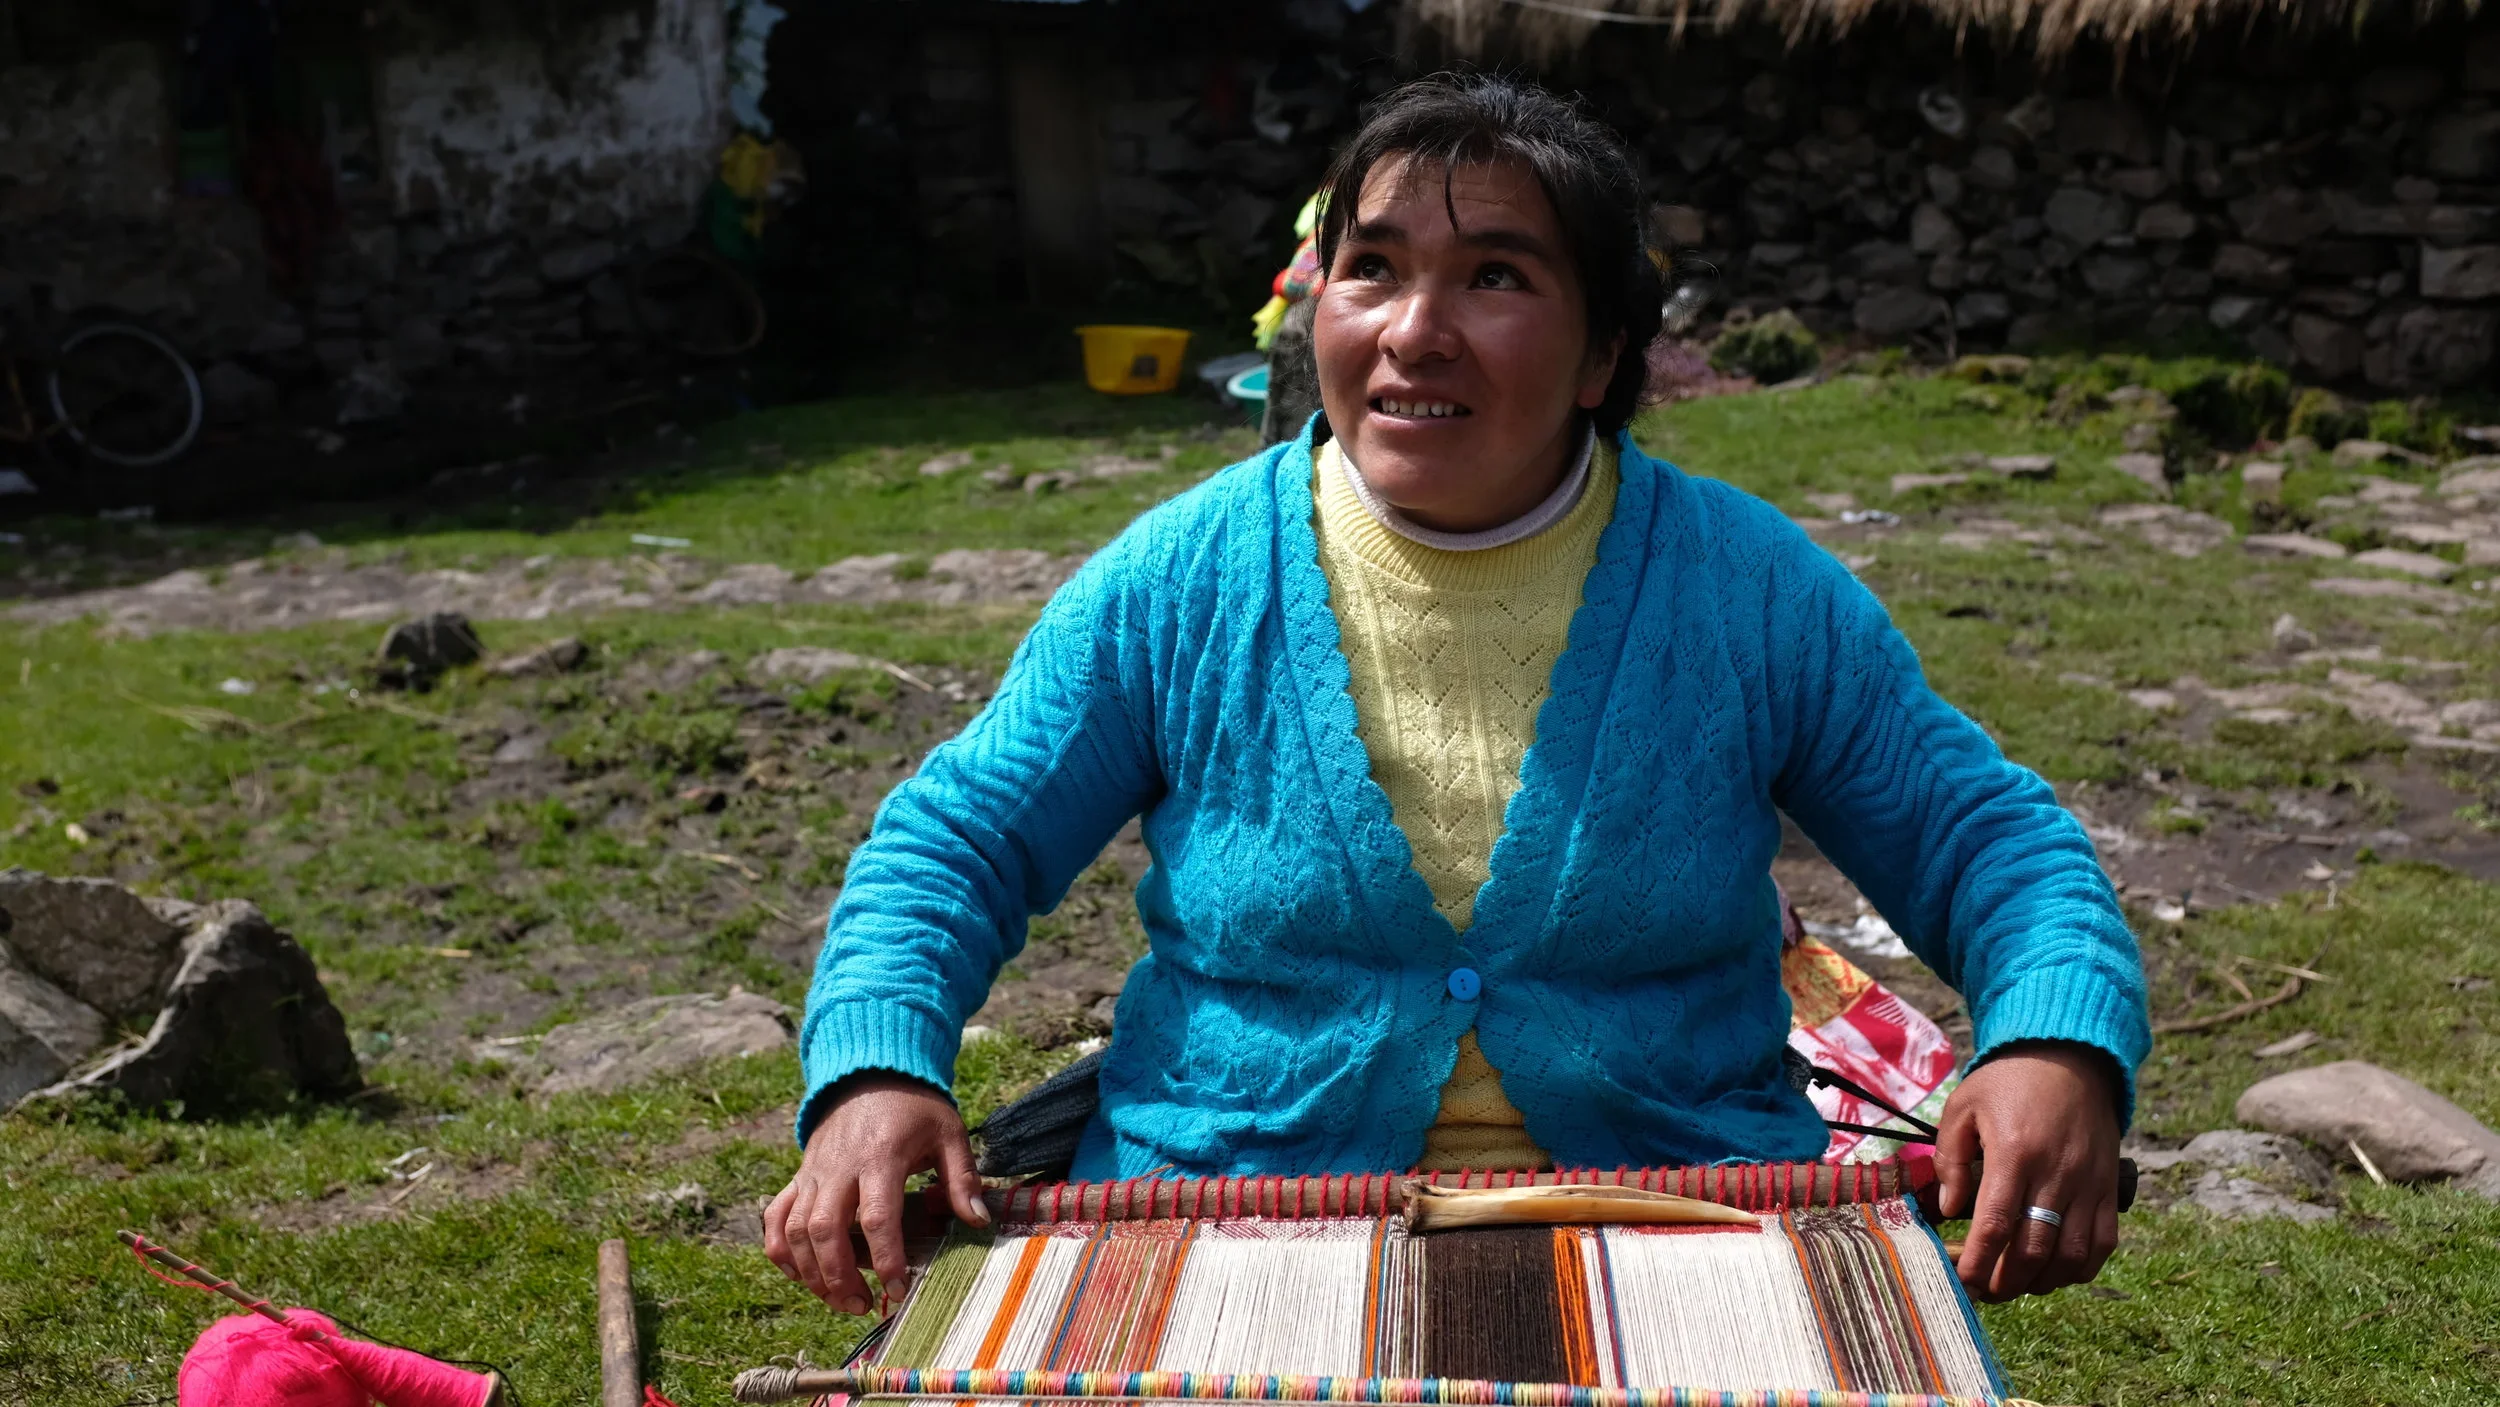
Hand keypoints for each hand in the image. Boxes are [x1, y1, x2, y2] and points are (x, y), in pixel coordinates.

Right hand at [763, 1071, 989, 1312]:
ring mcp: (812, 1173)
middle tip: (864, 1305)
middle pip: (825, 1231)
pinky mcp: (798, 1177)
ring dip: (812, 1273)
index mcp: (880, 1156)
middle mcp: (839, 1167)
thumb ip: (962, 1178)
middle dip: (840, 1277)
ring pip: (796, 1231)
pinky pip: (775, 1219)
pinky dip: (780, 1252)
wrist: (870, 1073)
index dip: (886, 1259)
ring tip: (842, 1300)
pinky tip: (801, 1276)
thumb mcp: (948, 1133)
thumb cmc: (914, 1108)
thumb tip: (977, 1222)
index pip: (876, 1217)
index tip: (899, 1289)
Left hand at [1933, 1040, 2121, 1301]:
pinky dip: (2079, 1269)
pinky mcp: (2110, 1189)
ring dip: (2041, 1281)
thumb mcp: (1963, 1107)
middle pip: (2034, 1250)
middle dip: (2006, 1282)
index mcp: (2014, 1152)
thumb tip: (1948, 1209)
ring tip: (2015, 1283)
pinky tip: (2054, 1272)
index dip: (1978, 1263)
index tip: (1961, 1284)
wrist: (2069, 1058)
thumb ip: (1950, 1159)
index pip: (1995, 1224)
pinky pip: (2103, 1244)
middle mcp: (2057, 1173)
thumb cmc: (2008, 1083)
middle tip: (1983, 1290)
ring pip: (2071, 1256)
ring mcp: (2089, 1184)